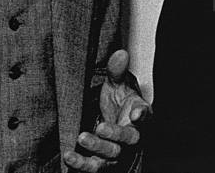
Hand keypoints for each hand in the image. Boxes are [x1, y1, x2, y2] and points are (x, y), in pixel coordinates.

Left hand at [64, 50, 150, 171]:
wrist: (111, 123)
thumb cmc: (119, 104)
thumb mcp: (118, 85)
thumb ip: (117, 71)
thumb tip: (121, 54)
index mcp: (140, 116)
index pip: (145, 115)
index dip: (142, 115)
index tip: (136, 113)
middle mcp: (132, 138)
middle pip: (129, 140)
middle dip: (115, 135)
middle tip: (101, 127)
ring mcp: (118, 153)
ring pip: (111, 157)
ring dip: (97, 149)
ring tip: (82, 137)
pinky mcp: (102, 164)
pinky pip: (93, 168)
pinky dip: (81, 164)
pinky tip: (69, 155)